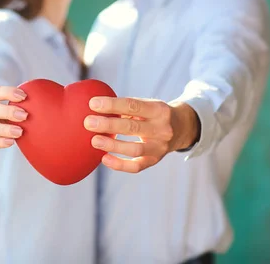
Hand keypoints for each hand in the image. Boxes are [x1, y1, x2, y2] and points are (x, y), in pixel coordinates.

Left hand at [84, 97, 198, 172]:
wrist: (181, 128)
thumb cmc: (154, 114)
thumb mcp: (147, 105)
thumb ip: (126, 107)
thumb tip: (95, 106)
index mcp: (158, 110)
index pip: (133, 105)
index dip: (112, 104)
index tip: (92, 103)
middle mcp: (162, 129)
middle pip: (132, 127)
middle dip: (108, 125)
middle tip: (88, 123)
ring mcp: (160, 147)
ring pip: (134, 149)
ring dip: (112, 145)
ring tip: (94, 141)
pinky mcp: (155, 160)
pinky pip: (136, 166)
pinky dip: (119, 164)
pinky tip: (104, 159)